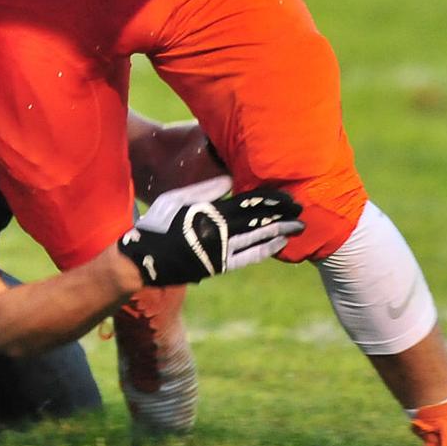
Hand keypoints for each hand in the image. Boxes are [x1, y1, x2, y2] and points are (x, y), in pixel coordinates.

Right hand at [117, 177, 303, 284]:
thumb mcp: (177, 199)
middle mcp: (219, 233)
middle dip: (282, 216)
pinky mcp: (218, 266)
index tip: (289, 197)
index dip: (271, 200)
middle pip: (258, 221)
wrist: (144, 259)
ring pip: (257, 239)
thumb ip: (205, 189)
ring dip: (279, 233)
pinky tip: (278, 245)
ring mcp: (220, 252)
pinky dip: (265, 250)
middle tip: (302, 212)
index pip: (248, 203)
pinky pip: (247, 257)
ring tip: (298, 228)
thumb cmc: (158, 223)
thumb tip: (231, 179)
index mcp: (210, 212)